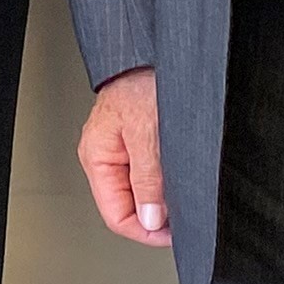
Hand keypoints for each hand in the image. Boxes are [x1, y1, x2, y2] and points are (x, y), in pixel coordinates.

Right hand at [78, 67, 168, 243]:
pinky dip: (169, 182)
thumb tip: (150, 219)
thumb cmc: (143, 79)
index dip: (145, 231)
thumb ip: (147, 179)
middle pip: (130, 207)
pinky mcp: (142, 142)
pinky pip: (154, 175)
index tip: (173, 233)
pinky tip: (182, 177)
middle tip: (185, 214)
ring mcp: (125, 150)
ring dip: (165, 199)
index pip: (116, 215)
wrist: (153, 50)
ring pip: (144, 193)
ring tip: (185, 193)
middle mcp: (108, 157)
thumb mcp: (147, 134)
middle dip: (157, 215)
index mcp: (97, 157)